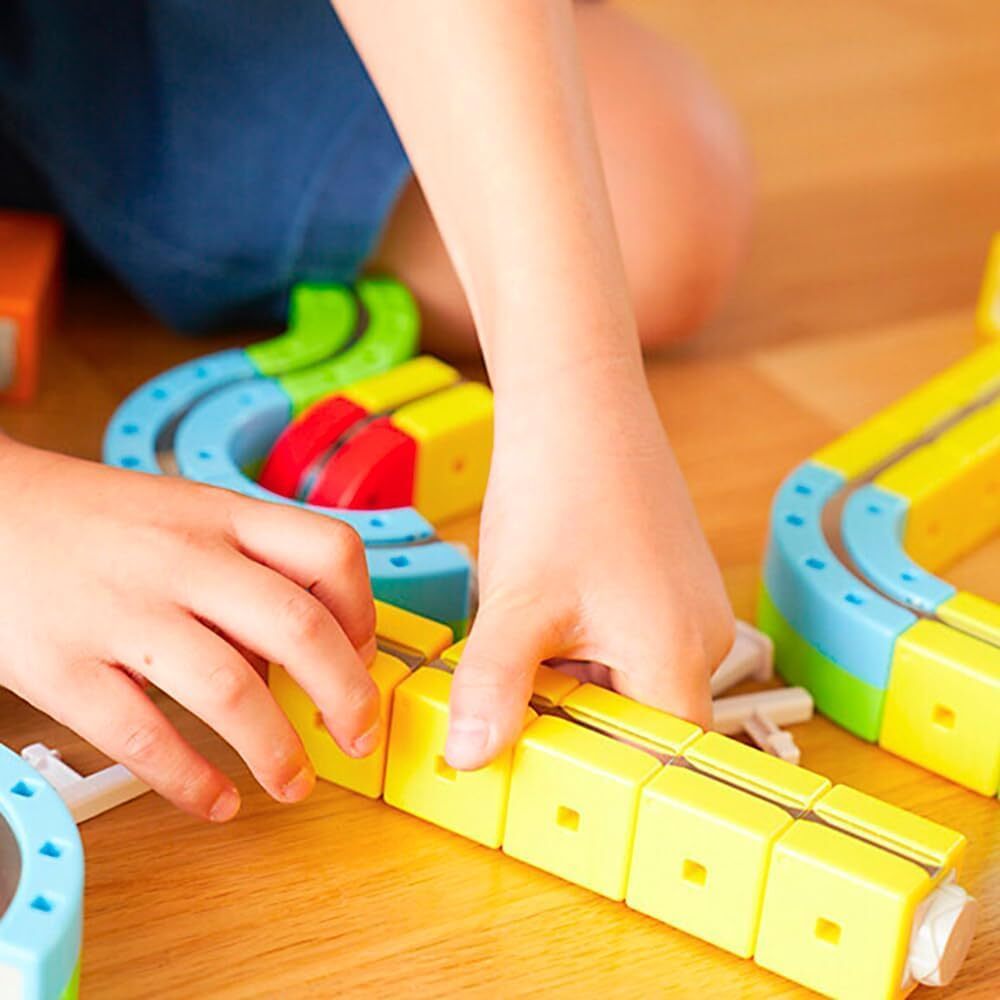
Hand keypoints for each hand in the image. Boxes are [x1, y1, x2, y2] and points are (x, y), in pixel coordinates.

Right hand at [0, 437, 378, 819]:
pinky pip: (141, 737)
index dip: (364, 612)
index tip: (364, 656)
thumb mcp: (186, 519)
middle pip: (298, 627)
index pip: (330, 551)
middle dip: (347, 696)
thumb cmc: (97, 521)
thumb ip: (246, 576)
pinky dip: (191, 781)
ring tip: (294, 784)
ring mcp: (122, 612)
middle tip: (358, 738)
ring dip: (277, 752)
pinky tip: (216, 801)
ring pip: (230, 691)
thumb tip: (300, 661)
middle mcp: (183, 560)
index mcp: (221, 516)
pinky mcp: (62, 666)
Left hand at [445, 359, 733, 768]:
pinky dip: (581, 652)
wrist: (578, 399)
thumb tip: (470, 759)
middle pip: (641, 725)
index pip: (655, 762)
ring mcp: (684, 607)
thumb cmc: (561, 491)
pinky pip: (627, 644)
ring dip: (572, 688)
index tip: (541, 786)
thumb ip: (495, 686)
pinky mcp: (663, 583)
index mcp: (679, 656)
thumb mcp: (517, 602)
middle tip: (511, 731)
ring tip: (518, 670)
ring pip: (628, 683)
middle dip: (575, 732)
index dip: (599, 781)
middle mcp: (700, 639)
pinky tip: (537, 628)